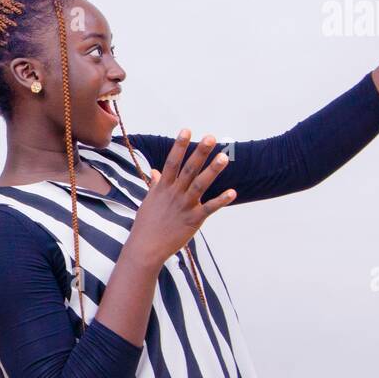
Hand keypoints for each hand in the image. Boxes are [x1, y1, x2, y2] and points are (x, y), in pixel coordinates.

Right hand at [130, 130, 235, 266]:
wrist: (145, 247)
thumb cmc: (146, 224)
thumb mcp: (149, 201)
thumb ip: (155, 184)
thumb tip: (155, 172)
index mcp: (163, 188)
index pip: (172, 162)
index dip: (179, 146)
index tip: (186, 130)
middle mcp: (174, 194)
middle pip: (188, 169)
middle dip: (200, 152)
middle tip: (211, 137)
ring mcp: (184, 206)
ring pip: (200, 184)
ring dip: (213, 170)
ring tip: (224, 157)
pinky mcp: (193, 220)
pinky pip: (209, 208)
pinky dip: (221, 200)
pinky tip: (233, 192)